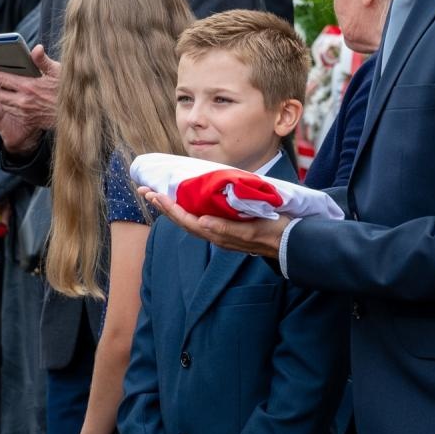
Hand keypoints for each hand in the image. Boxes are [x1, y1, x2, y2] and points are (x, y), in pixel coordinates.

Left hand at [0, 47, 59, 151]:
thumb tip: (36, 48)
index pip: (1, 79)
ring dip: (0, 97)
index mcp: (28, 85)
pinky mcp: (29, 120)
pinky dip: (8, 106)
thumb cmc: (66, 89)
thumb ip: (43, 60)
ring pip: (3, 104)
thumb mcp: (57, 71)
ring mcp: (25, 112)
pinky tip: (12, 100)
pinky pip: (11, 113)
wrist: (76, 113)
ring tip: (2, 89)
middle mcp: (23, 100)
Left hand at [137, 187, 287, 258]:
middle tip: (144, 191)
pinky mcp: (226, 226)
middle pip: (182, 220)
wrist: (290, 242)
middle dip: (162, 206)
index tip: (155, 196)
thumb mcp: (251, 230)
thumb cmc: (272, 233)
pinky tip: (182, 202)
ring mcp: (220, 231)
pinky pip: (200, 218)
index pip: (188, 220)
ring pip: (189, 219)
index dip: (170, 208)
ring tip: (155, 195)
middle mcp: (215, 234)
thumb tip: (202, 222)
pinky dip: (186, 209)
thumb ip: (227, 228)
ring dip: (171, 207)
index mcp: (219, 235)